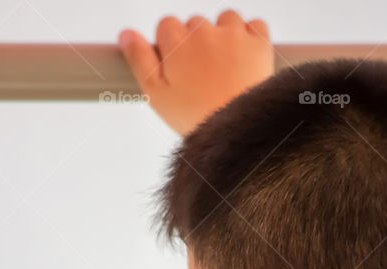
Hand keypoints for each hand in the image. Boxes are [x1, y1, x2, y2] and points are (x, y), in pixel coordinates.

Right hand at [118, 10, 273, 135]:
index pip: (166, 25)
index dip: (170, 47)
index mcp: (177, 42)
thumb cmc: (193, 116)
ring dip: (223, 36)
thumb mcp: (155, 94)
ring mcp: (234, 34)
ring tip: (223, 69)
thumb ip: (138, 59)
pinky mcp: (260, 42)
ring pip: (225, 19)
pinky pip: (255, 25)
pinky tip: (244, 60)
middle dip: (195, 44)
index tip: (176, 69)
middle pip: (195, 24)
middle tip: (200, 77)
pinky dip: (250, 38)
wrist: (237, 130)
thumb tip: (126, 33)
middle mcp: (205, 31)